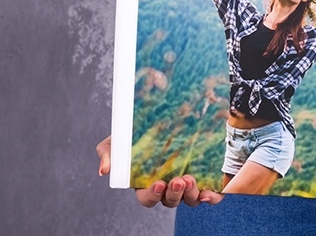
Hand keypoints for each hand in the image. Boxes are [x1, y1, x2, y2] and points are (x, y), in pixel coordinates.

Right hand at [96, 135, 222, 207]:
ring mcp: (187, 184)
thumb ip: (109, 152)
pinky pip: (210, 194)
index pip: (148, 198)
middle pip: (170, 201)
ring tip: (190, 178)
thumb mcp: (120, 139)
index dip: (152, 195)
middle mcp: (168, 186)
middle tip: (178, 181)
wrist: (169, 114)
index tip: (156, 183)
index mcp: (147, 182)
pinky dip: (211, 197)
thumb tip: (104, 170)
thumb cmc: (140, 132)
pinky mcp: (205, 177)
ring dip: (190, 194)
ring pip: (190, 200)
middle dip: (174, 194)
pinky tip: (208, 191)